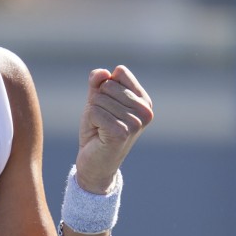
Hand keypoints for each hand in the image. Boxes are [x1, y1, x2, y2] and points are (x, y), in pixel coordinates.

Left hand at [75, 66, 153, 192]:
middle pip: (108, 85)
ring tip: (101, 129)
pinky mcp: (122, 132)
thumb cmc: (98, 130)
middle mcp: (145, 111)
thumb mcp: (97, 100)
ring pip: (99, 99)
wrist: (95, 164)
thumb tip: (103, 74)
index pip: (120, 72)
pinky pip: (94, 112)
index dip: (105, 86)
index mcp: (144, 100)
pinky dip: (90, 122)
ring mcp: (136, 122)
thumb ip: (98, 82)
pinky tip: (99, 135)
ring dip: (93, 114)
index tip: (108, 107)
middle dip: (97, 102)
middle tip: (102, 121)